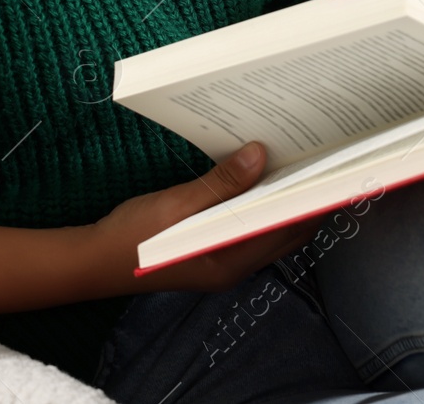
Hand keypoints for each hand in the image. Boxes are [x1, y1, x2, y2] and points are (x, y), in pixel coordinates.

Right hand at [90, 141, 320, 292]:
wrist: (92, 261)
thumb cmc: (131, 237)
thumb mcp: (176, 205)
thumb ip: (220, 184)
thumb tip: (260, 156)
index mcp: (231, 261)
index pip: (289, 229)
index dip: (313, 200)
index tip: (330, 168)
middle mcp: (235, 266)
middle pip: (286, 231)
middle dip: (305, 197)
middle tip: (318, 156)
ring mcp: (225, 261)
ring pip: (270, 229)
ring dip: (283, 199)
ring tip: (295, 161)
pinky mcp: (213, 252)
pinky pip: (250, 228)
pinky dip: (260, 205)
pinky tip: (258, 178)